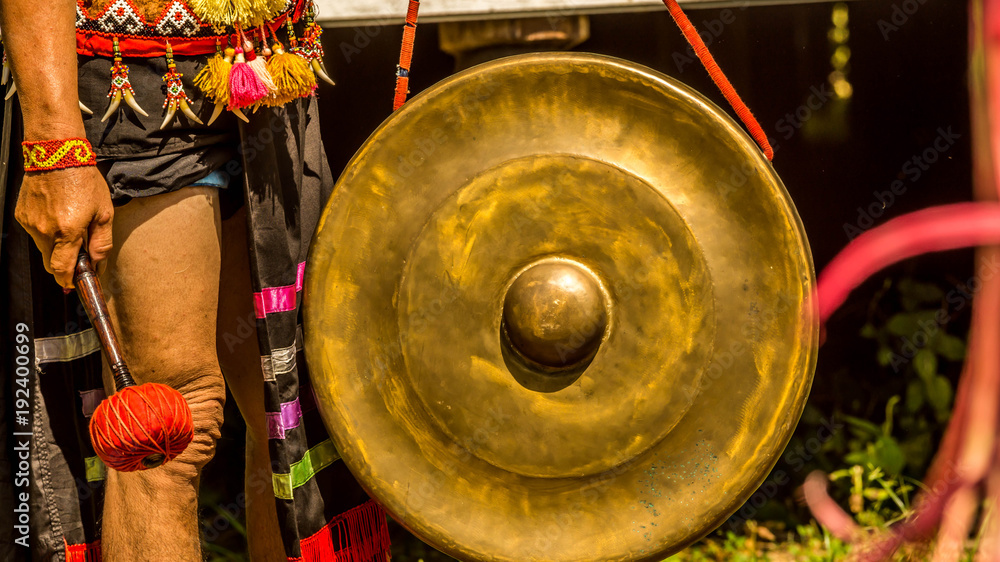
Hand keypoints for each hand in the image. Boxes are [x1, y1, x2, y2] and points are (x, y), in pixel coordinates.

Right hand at [14, 166, 113, 287]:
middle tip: (78, 256)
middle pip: (50, 263)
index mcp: (67, 233)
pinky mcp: (22, 215)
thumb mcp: (104, 212)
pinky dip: (47, 231)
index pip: (62, 270)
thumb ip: (101, 242)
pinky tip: (57, 215)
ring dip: (56, 246)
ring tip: (70, 224)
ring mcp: (30, 223)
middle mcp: (44, 231)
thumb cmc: (84, 180)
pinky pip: (35, 233)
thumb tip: (98, 263)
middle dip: (64, 264)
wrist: (57, 154)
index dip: (68, 280)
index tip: (74, 284)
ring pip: (42, 248)